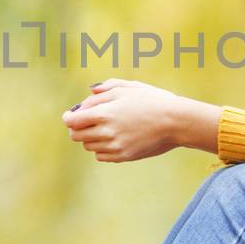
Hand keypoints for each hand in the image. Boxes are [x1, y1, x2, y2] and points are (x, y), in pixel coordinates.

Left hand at [63, 78, 181, 162]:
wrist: (175, 122)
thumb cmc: (153, 100)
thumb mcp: (129, 87)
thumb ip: (105, 89)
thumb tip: (90, 93)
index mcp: (104, 113)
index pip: (72, 121)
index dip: (69, 118)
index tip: (70, 116)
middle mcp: (106, 132)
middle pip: (76, 136)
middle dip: (78, 129)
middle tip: (86, 123)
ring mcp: (115, 146)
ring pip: (89, 146)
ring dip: (91, 138)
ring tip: (106, 128)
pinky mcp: (123, 156)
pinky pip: (101, 156)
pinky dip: (102, 148)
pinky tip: (113, 139)